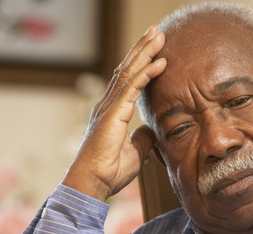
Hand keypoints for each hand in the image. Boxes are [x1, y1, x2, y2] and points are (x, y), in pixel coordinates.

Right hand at [62, 26, 166, 200]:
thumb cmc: (108, 173)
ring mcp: (109, 107)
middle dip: (142, 49)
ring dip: (145, 52)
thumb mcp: (134, 154)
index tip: (155, 49)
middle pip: (127, 69)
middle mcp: (108, 105)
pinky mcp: (113, 114)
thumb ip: (142, 139)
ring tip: (158, 35)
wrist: (92, 183)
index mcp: (111, 113)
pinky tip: (160, 61)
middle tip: (155, 31)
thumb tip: (152, 130)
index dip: (141, 64)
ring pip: (129, 72)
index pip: (128, 81)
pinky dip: (147, 73)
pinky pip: (132, 87)